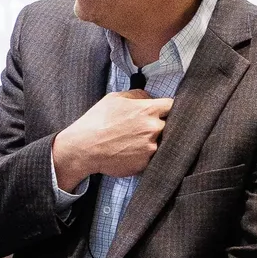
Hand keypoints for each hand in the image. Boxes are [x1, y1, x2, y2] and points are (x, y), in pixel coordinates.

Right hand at [52, 91, 173, 191]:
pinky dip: (144, 155)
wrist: (83, 148)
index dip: (168, 108)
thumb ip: (137, 95)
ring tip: (134, 142)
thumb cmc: (96, 121)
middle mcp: (153, 128)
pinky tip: (129, 152)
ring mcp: (151, 147)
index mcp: (148, 109)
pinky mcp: (146, 163)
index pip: (173, 105)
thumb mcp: (114, 99)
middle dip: (160, 125)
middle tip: (144, 128)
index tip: (163, 112)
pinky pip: (152, 157)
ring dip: (152, 141)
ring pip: (162, 142)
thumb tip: (150, 97)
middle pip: (171, 125)